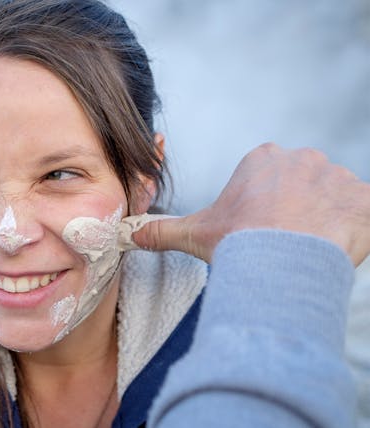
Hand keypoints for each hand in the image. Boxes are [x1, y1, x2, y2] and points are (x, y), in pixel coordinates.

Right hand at [133, 143, 369, 265]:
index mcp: (263, 160)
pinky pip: (363, 211)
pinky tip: (335, 248)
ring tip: (306, 249)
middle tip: (282, 241)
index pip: (268, 178)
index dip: (263, 208)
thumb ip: (162, 231)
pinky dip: (354, 229)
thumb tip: (129, 234)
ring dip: (325, 219)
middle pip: (302, 184)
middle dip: (296, 210)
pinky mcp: (364, 199)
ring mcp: (337, 177)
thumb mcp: (194, 235)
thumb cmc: (239, 243)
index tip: (259, 229)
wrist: (282, 263)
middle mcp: (302, 159)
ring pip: (333, 198)